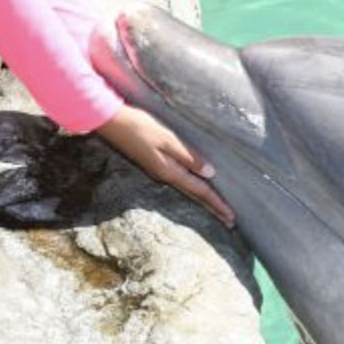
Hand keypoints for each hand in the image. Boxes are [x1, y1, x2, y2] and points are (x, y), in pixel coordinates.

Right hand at [94, 105, 234, 228]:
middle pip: (194, 195)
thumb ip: (188, 156)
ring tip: (218, 208)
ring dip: (204, 200)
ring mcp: (158, 170)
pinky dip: (193, 188)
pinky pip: (180, 181)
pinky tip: (196, 186)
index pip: (200, 191)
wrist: (111, 122)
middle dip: (213, 207)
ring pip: (187, 189)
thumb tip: (210, 173)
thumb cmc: (140, 126)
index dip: (217, 203)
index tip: (231, 217)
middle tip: (230, 221)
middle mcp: (164, 175)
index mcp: (169, 171)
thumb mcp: (167, 139)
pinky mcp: (155, 164)